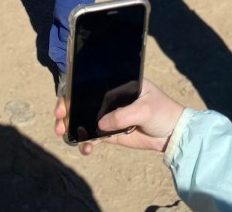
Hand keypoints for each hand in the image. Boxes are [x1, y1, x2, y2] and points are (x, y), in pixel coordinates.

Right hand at [54, 79, 184, 155]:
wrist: (172, 134)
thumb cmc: (161, 111)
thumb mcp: (144, 108)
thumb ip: (123, 115)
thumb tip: (100, 124)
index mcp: (116, 83)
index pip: (90, 82)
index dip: (73, 89)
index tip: (64, 101)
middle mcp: (109, 98)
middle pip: (82, 101)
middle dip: (66, 110)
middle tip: (59, 121)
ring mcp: (109, 116)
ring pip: (84, 120)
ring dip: (72, 127)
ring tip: (65, 135)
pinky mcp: (111, 133)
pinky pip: (94, 137)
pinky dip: (86, 143)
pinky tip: (85, 149)